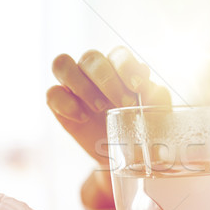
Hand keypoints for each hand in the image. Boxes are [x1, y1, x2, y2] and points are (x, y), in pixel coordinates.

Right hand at [47, 46, 170, 164]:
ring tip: (100, 107)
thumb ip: (157, 98)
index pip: (118, 54)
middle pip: (90, 57)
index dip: (126, 66)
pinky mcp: (59, 104)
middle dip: (107, 80)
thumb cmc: (143, 128)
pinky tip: (83, 118)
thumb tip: (154, 88)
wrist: (127, 155)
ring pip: (62, 64)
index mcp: (120, 68)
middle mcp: (95, 72)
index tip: (139, 88)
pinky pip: (52, 93)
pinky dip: (66, 104)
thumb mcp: (156, 114)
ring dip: (81, 85)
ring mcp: (74, 85)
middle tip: (124, 104)